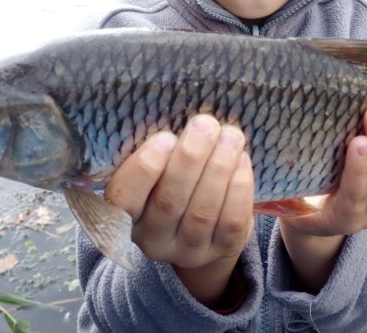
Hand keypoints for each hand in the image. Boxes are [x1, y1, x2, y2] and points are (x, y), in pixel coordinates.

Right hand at [104, 114, 254, 305]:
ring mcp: (188, 251)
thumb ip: (158, 150)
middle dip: (190, 159)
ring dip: (219, 168)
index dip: (144, 169)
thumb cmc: (169, 179)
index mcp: (124, 215)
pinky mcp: (221, 251)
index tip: (165, 137)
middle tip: (206, 124)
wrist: (201, 222)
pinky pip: (232, 222)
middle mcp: (153, 239)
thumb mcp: (155, 167)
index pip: (125, 198)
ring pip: (203, 211)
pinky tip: (242, 160)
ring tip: (231, 136)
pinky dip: (239, 189)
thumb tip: (179, 115)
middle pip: (170, 201)